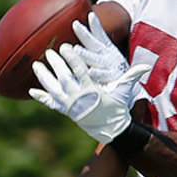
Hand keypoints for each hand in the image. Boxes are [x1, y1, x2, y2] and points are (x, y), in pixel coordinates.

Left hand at [30, 44, 149, 143]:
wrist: (111, 129)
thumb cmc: (117, 107)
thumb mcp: (124, 91)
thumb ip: (131, 76)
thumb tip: (146, 67)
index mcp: (92, 91)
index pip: (80, 72)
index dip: (72, 59)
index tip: (66, 48)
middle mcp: (79, 98)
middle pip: (64, 78)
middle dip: (56, 65)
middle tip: (49, 52)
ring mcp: (71, 106)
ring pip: (54, 89)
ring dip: (44, 78)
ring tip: (36, 66)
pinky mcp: (66, 112)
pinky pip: (51, 104)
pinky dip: (41, 97)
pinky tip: (31, 91)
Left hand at [71, 13, 128, 81]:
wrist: (127, 85)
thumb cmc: (111, 67)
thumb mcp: (104, 51)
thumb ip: (97, 36)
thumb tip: (88, 19)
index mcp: (104, 48)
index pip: (97, 35)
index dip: (92, 27)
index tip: (85, 17)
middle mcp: (106, 56)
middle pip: (93, 44)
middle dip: (84, 35)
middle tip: (75, 25)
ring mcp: (109, 66)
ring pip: (95, 59)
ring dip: (86, 54)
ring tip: (76, 49)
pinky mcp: (112, 78)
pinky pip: (103, 76)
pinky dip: (97, 73)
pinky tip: (90, 71)